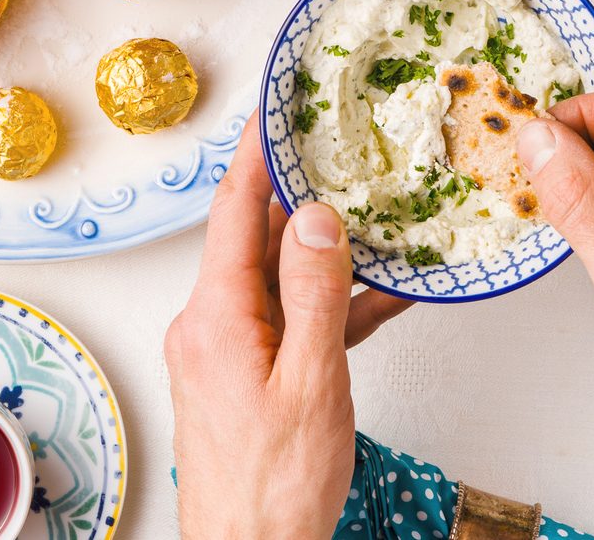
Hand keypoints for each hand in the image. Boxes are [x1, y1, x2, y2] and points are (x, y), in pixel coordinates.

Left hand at [166, 116, 410, 539]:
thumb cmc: (274, 488)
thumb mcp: (311, 382)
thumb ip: (315, 293)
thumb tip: (315, 216)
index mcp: (215, 316)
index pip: (235, 209)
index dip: (257, 151)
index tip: (276, 106)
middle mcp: (210, 326)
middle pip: (259, 239)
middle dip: (304, 195)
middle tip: (342, 146)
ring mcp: (226, 352)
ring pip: (279, 280)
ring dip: (329, 255)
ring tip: (381, 215)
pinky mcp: (246, 377)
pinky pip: (289, 322)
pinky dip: (330, 306)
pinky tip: (383, 294)